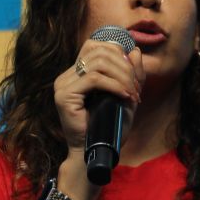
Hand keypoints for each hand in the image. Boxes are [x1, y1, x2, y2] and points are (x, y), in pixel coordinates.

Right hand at [54, 40, 144, 154]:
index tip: (133, 73)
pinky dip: (116, 85)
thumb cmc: (110, 127)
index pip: (94, 46)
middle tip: (136, 87)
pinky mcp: (64, 96)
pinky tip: (126, 96)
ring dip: (122, 76)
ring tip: (132, 93)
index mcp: (76, 74)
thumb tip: (134, 50)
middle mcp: (66, 76)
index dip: (118, 53)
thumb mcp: (126, 96)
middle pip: (99, 52)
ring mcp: (63, 85)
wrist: (97, 152)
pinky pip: (95, 79)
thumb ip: (131, 74)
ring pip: (98, 63)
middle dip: (124, 67)